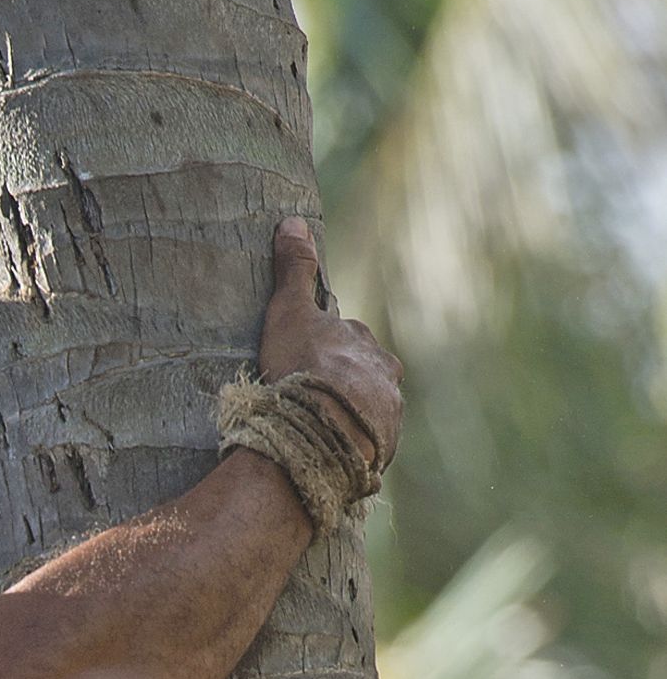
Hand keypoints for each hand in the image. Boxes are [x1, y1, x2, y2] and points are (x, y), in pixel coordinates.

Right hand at [258, 219, 404, 476]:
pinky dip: (347, 449)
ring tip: (316, 433)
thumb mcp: (291, 313)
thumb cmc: (305, 370)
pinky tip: (324, 455)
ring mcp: (387, 422)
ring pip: (367, 415)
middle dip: (343, 385)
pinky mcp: (379, 456)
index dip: (326, 348)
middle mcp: (387, 382)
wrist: (322, 435)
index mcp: (371, 348)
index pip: (350, 341)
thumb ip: (294, 271)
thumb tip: (293, 222)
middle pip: (365, 378)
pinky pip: (363, 449)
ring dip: (348, 420)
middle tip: (309, 398)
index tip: (304, 359)